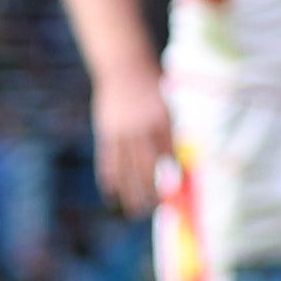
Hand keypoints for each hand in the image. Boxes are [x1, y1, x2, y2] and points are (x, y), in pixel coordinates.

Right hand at [93, 68, 168, 216]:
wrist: (124, 69)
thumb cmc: (152, 91)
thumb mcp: (167, 108)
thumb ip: (170, 135)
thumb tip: (175, 164)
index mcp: (162, 122)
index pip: (168, 155)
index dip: (171, 176)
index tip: (174, 193)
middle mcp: (141, 129)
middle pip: (146, 167)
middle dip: (150, 190)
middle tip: (154, 209)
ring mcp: (121, 132)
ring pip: (126, 168)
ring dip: (130, 192)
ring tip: (134, 210)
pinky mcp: (105, 133)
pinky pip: (107, 161)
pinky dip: (109, 178)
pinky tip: (112, 194)